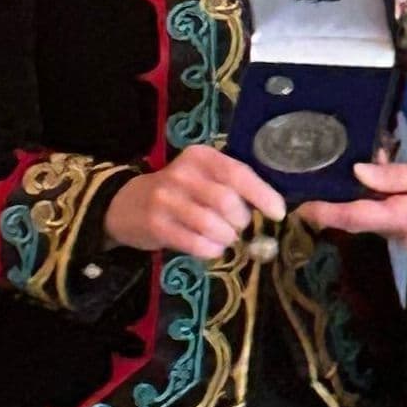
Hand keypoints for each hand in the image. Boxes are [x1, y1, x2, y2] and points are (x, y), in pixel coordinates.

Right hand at [103, 144, 284, 261]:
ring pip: (212, 225)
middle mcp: (182, 173)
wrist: (128, 204)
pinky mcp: (156, 224)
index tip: (278, 213)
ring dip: (226, 238)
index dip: (262, 194)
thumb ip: (232, 184)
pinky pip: (196, 243)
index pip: (238, 173)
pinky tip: (210, 248)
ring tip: (223, 237)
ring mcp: (166, 199)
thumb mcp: (203, 176)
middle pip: (227, 201)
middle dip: (241, 220)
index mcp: (201, 156)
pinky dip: (211, 250)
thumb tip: (273, 205)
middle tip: (237, 225)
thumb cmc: (180, 192)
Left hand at [307, 153, 406, 250]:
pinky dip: (378, 198)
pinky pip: (385, 216)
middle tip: (325, 172)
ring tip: (366, 162)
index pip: (357, 218)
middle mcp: (402, 235)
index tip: (301, 208)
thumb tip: (357, 171)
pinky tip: (383, 175)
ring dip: (362, 194)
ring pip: (371, 216)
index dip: (327, 213)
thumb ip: (395, 174)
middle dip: (341, 197)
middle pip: (359, 219)